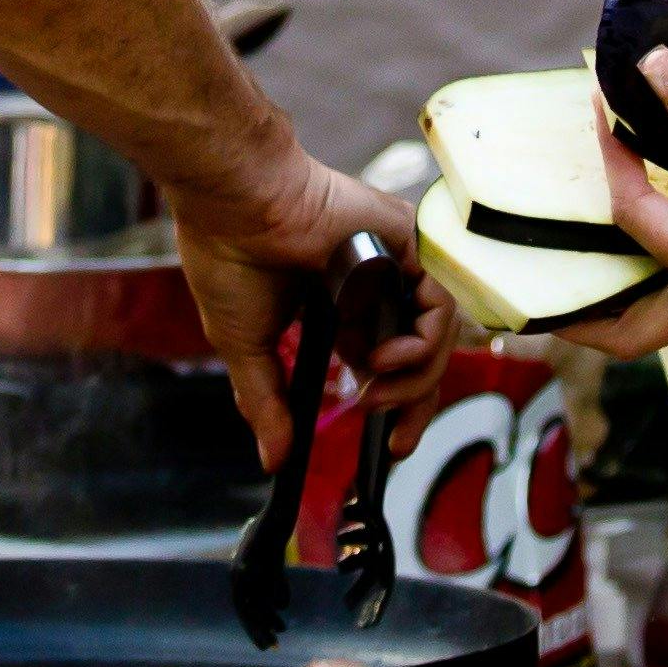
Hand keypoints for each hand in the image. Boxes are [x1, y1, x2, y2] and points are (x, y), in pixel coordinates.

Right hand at [173, 144, 457, 472]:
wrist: (235, 206)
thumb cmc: (229, 259)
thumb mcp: (246, 347)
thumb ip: (266, 404)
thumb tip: (273, 460)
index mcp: (339, 308)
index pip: (386, 361)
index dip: (395, 403)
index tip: (388, 443)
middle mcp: (372, 287)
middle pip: (420, 354)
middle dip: (416, 403)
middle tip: (397, 440)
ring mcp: (393, 265)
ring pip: (434, 334)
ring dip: (415, 377)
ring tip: (375, 388)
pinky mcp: (408, 243)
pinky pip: (439, 302)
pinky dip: (423, 340)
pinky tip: (387, 358)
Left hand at [570, 47, 667, 358]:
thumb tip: (650, 68)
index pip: (633, 215)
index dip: (611, 155)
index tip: (601, 107)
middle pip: (626, 334)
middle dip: (576, 318)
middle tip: (534, 295)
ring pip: (657, 323)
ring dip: (617, 304)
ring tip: (581, 273)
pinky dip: (655, 279)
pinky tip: (653, 236)